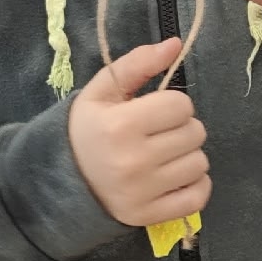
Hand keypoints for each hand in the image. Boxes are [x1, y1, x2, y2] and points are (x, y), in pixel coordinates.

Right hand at [68, 38, 209, 227]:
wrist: (61, 180)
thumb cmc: (87, 130)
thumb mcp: (102, 91)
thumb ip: (138, 64)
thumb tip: (175, 44)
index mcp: (120, 126)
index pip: (181, 105)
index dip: (172, 105)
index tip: (154, 112)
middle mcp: (133, 161)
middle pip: (195, 133)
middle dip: (181, 129)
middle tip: (157, 134)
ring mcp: (142, 193)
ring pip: (200, 163)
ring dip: (187, 156)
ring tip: (162, 156)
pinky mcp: (150, 216)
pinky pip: (198, 197)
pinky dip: (195, 185)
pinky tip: (174, 178)